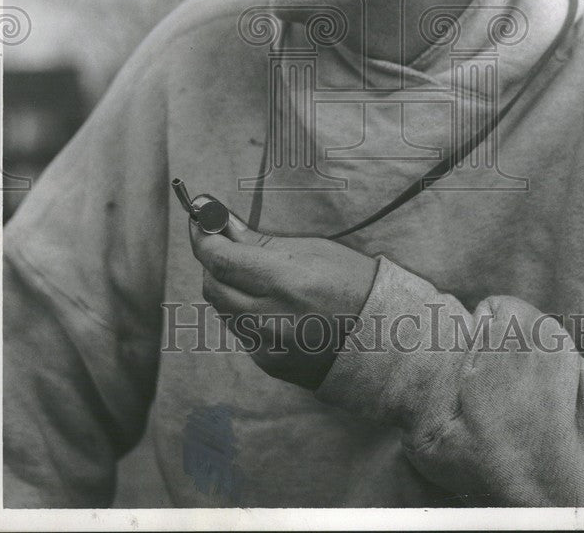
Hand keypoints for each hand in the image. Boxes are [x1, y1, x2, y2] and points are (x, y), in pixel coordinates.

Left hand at [189, 218, 377, 389]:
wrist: (385, 337)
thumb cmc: (353, 283)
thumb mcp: (313, 250)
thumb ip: (262, 242)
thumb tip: (222, 225)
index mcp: (283, 280)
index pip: (219, 259)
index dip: (202, 237)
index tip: (199, 220)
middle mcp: (269, 315)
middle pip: (213, 285)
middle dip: (213, 261)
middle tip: (225, 243)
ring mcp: (267, 344)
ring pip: (222, 309)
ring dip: (228, 287)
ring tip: (255, 275)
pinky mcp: (268, 363)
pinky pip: (240, 331)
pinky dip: (244, 312)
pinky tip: (270, 304)